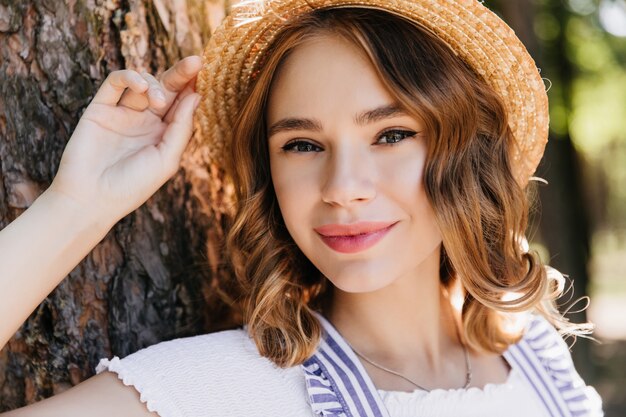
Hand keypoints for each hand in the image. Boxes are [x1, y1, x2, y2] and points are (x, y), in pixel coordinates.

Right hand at [47, 55, 201, 224]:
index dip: (193, 88)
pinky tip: (140, 84)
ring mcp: (122, 114)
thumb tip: (197, 95)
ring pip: (143, 82)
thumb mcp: (167, 159)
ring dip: (155, 84)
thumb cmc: (133, 186)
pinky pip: (115, 83)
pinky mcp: (99, 109)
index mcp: (164, 134)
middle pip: (166, 89)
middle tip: (196, 61)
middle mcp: (145, 122)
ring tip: (157, 101)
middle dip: (181, 74)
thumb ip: (181, 128)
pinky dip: (129, 77)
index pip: (182, 104)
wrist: (92, 199)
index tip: (207, 73)